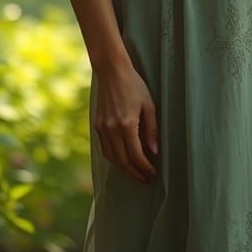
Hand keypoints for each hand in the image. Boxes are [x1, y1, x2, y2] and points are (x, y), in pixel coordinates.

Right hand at [94, 61, 159, 183]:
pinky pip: (104, 149)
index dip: (145, 168)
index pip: (136, 155)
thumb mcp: (148, 105)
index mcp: (126, 124)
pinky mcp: (97, 125)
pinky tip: (123, 159)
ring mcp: (102, 128)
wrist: (111, 71)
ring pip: (111, 157)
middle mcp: (111, 129)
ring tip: (135, 172)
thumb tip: (154, 151)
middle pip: (122, 161)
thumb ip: (151, 130)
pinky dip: (114, 158)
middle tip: (145, 179)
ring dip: (124, 168)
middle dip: (135, 173)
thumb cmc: (133, 85)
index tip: (153, 173)